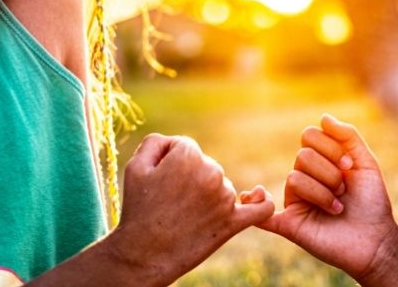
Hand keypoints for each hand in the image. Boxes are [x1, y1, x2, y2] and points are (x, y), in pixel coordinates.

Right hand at [105, 134, 273, 284]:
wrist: (144, 255)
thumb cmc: (138, 209)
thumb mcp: (136, 166)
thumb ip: (157, 142)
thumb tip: (175, 143)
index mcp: (189, 156)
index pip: (185, 148)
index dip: (169, 163)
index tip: (159, 182)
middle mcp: (212, 173)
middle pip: (204, 165)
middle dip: (189, 179)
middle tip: (169, 202)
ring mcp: (225, 198)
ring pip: (220, 186)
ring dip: (206, 196)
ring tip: (184, 216)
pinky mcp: (233, 222)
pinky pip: (260, 208)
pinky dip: (261, 202)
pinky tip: (258, 196)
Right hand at [257, 114, 397, 279]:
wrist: (377, 239)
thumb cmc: (372, 202)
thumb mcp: (365, 163)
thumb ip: (348, 137)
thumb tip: (323, 117)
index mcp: (320, 162)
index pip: (309, 136)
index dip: (330, 147)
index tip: (349, 166)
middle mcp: (304, 178)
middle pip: (302, 157)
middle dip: (330, 173)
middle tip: (344, 190)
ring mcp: (296, 201)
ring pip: (293, 178)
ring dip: (323, 193)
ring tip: (338, 208)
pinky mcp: (290, 225)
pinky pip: (264, 216)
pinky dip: (255, 207)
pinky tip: (255, 198)